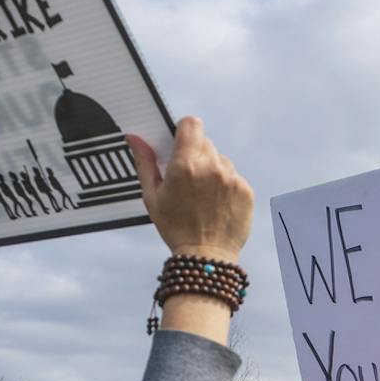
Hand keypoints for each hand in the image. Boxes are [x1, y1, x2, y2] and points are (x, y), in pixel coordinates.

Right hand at [127, 116, 253, 261]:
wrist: (206, 256)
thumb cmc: (175, 228)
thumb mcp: (152, 196)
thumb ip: (144, 162)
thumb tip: (133, 137)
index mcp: (185, 165)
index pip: (191, 124)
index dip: (185, 130)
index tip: (181, 142)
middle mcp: (211, 167)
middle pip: (205, 143)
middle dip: (196, 155)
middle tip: (189, 179)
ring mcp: (231, 178)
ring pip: (221, 160)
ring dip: (213, 170)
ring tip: (204, 196)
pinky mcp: (246, 190)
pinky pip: (234, 176)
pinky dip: (226, 185)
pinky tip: (217, 204)